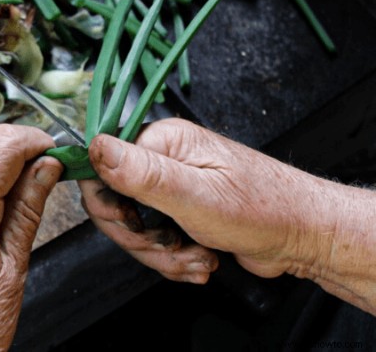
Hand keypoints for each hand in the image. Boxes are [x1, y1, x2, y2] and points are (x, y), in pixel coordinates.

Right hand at [80, 118, 334, 282]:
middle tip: (171, 247)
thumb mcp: (197, 194)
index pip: (102, 169)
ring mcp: (171, 185)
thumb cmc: (264, 209)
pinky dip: (173, 257)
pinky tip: (198, 259)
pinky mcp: (178, 209)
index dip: (110, 205)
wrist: (303, 234)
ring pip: (134, 228)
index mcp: (163, 141)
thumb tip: (96, 147)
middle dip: (141, 238)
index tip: (131, 226)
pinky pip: (153, 239)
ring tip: (196, 256)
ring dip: (162, 253)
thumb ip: (142, 173)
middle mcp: (164, 158)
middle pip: (115, 204)